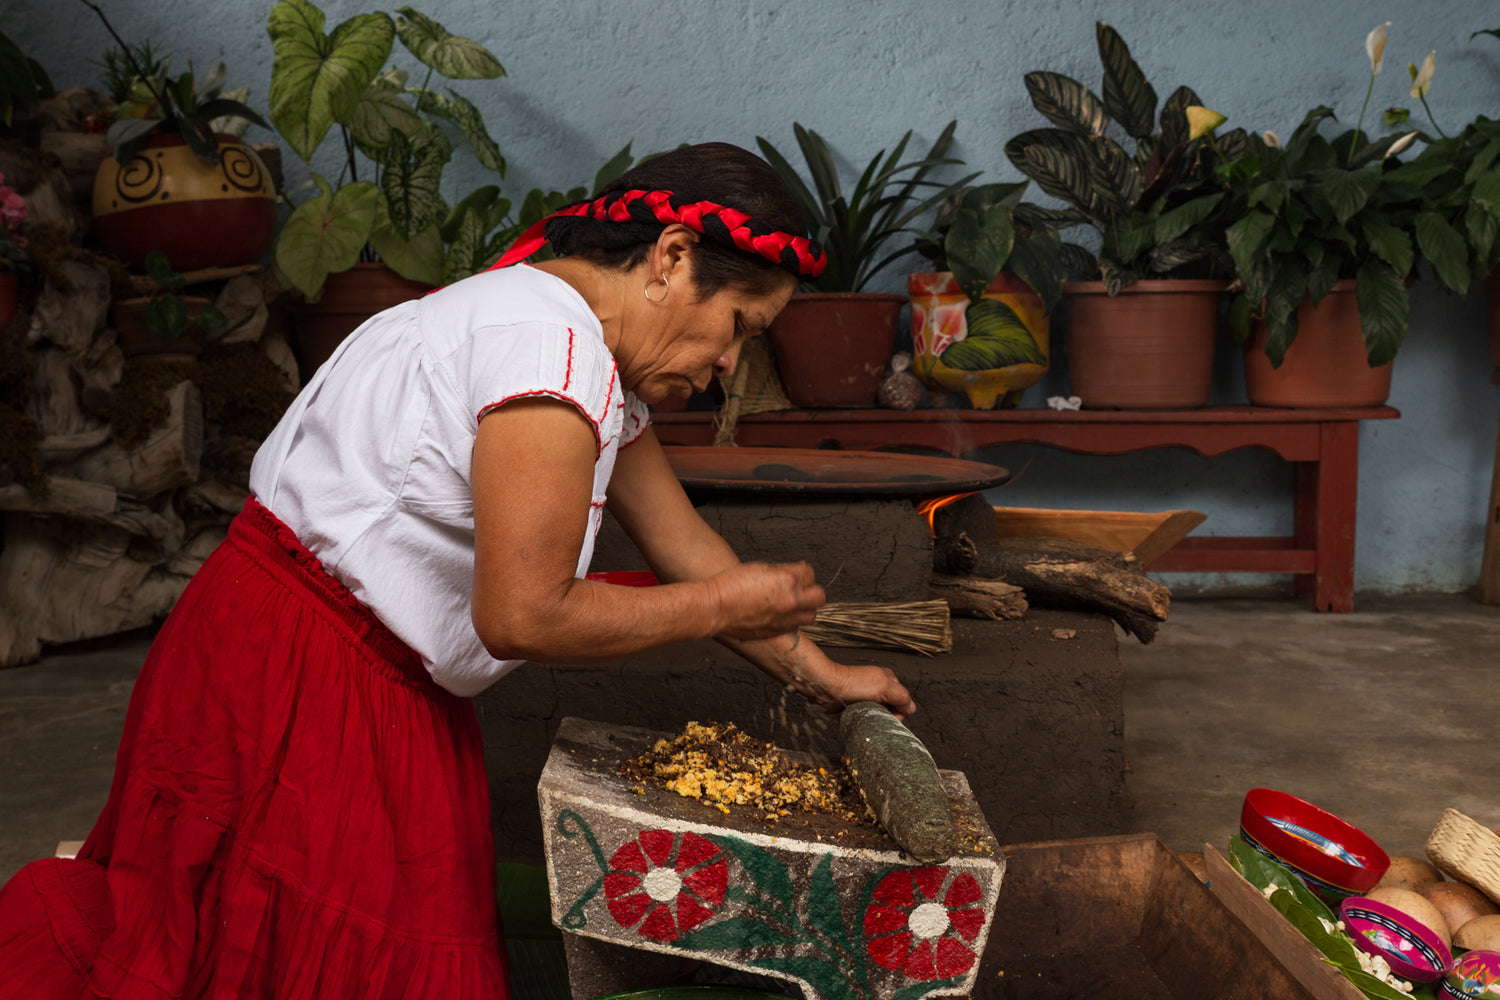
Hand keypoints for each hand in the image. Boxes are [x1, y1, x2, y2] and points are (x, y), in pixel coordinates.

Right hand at [708, 561, 824, 639]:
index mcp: (787, 580)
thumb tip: (795, 572)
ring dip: (805, 608)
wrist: (716, 609)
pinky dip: (791, 619)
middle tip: (802, 588)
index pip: (810, 573)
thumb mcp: (760, 568)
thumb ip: (782, 571)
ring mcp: (785, 619)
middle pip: (819, 596)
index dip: (803, 572)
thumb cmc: (731, 586)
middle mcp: (791, 601)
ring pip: (811, 615)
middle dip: (812, 590)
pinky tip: (780, 613)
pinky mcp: (777, 631)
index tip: (798, 573)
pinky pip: (795, 626)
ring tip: (793, 603)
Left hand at [776, 639, 916, 717]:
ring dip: (877, 717)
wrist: (828, 687)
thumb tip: (911, 709)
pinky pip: (868, 714)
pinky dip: (868, 718)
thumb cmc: (854, 684)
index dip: (900, 711)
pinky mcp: (857, 703)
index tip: (892, 716)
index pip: (904, 699)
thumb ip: (902, 697)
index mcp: (889, 678)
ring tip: (869, 715)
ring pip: (880, 711)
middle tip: (878, 716)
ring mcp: (867, 694)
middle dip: (889, 714)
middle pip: (893, 706)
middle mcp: (879, 685)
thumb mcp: (885, 687)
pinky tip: (862, 717)